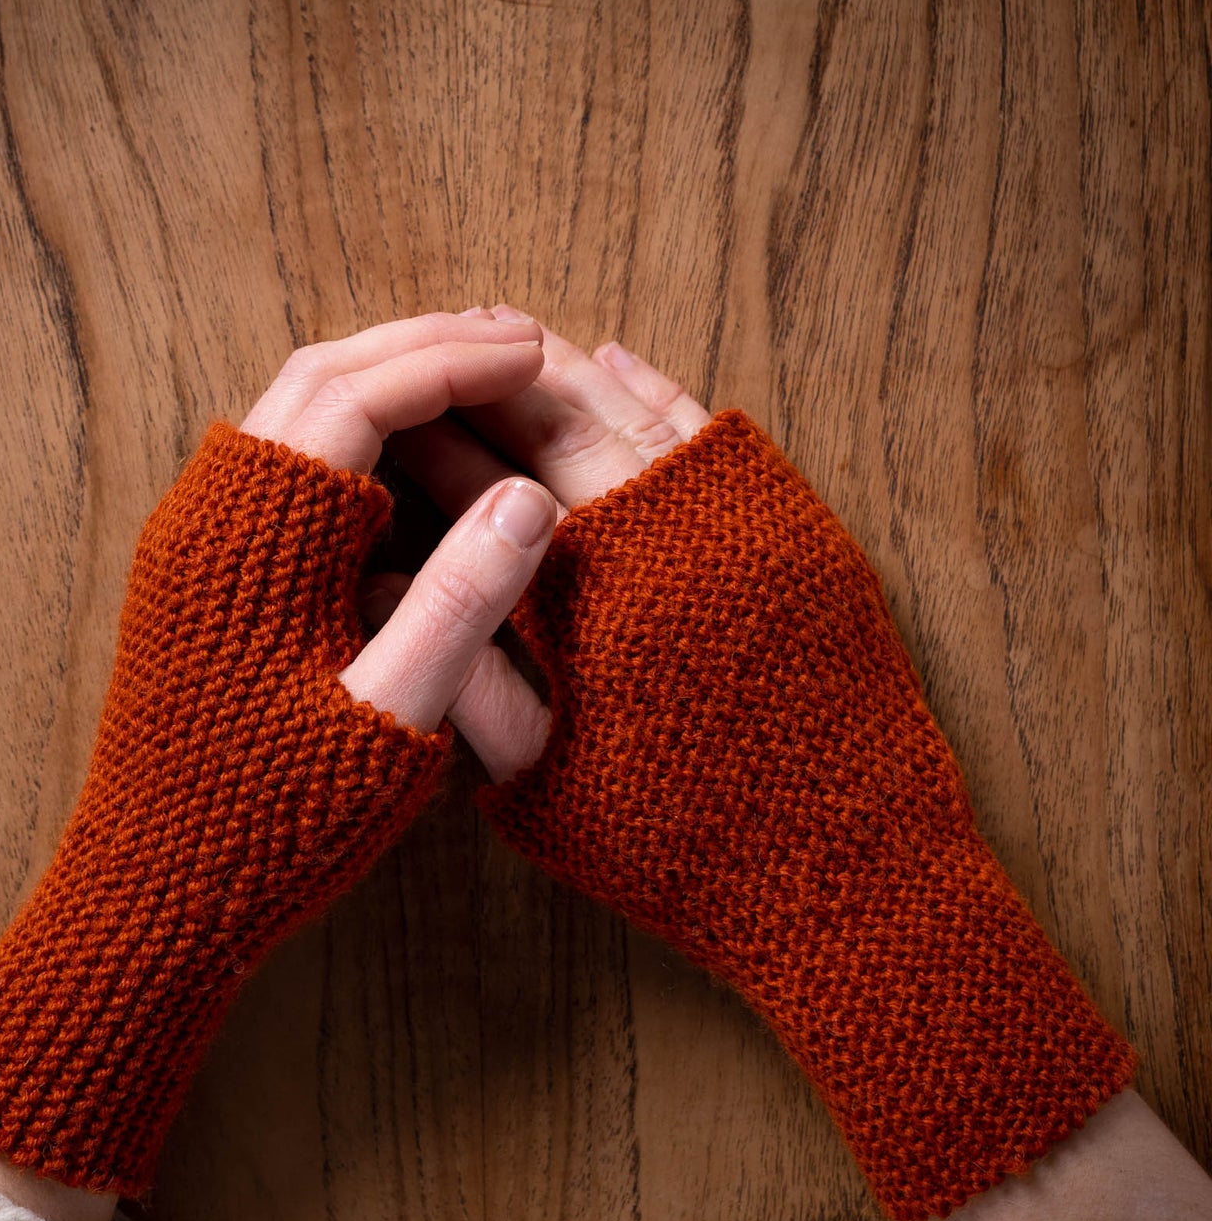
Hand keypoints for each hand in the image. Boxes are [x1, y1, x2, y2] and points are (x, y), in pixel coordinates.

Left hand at [0, 310, 567, 1198]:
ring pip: (291, 414)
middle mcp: (208, 513)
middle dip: (420, 350)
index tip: (534, 348)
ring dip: (380, 384)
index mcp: (255, 533)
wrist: (153, 893)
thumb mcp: (388, 717)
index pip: (364, 396)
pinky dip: (345, 438)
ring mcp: (192, 540)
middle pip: (321, 378)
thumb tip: (529, 499)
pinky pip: (273, 467)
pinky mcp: (195, 575)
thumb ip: (458, 604)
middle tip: (511, 340)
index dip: (455, 362)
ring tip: (469, 375)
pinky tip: (398, 460)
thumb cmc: (270, 819)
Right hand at [397, 311, 1131, 1220]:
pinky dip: (655, 390)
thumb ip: (461, 681)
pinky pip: (708, 429)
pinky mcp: (791, 522)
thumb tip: (381, 593)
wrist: (839, 873)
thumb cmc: (672, 843)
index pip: (483, 487)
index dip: (427, 446)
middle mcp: (658, 531)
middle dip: (487, 382)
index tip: (387, 423)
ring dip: (562, 373)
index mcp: (582, 595)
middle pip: (553, 420)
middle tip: (437, 355)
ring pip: (629, 408)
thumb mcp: (536, 786)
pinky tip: (613, 362)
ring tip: (506, 347)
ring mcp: (733, 517)